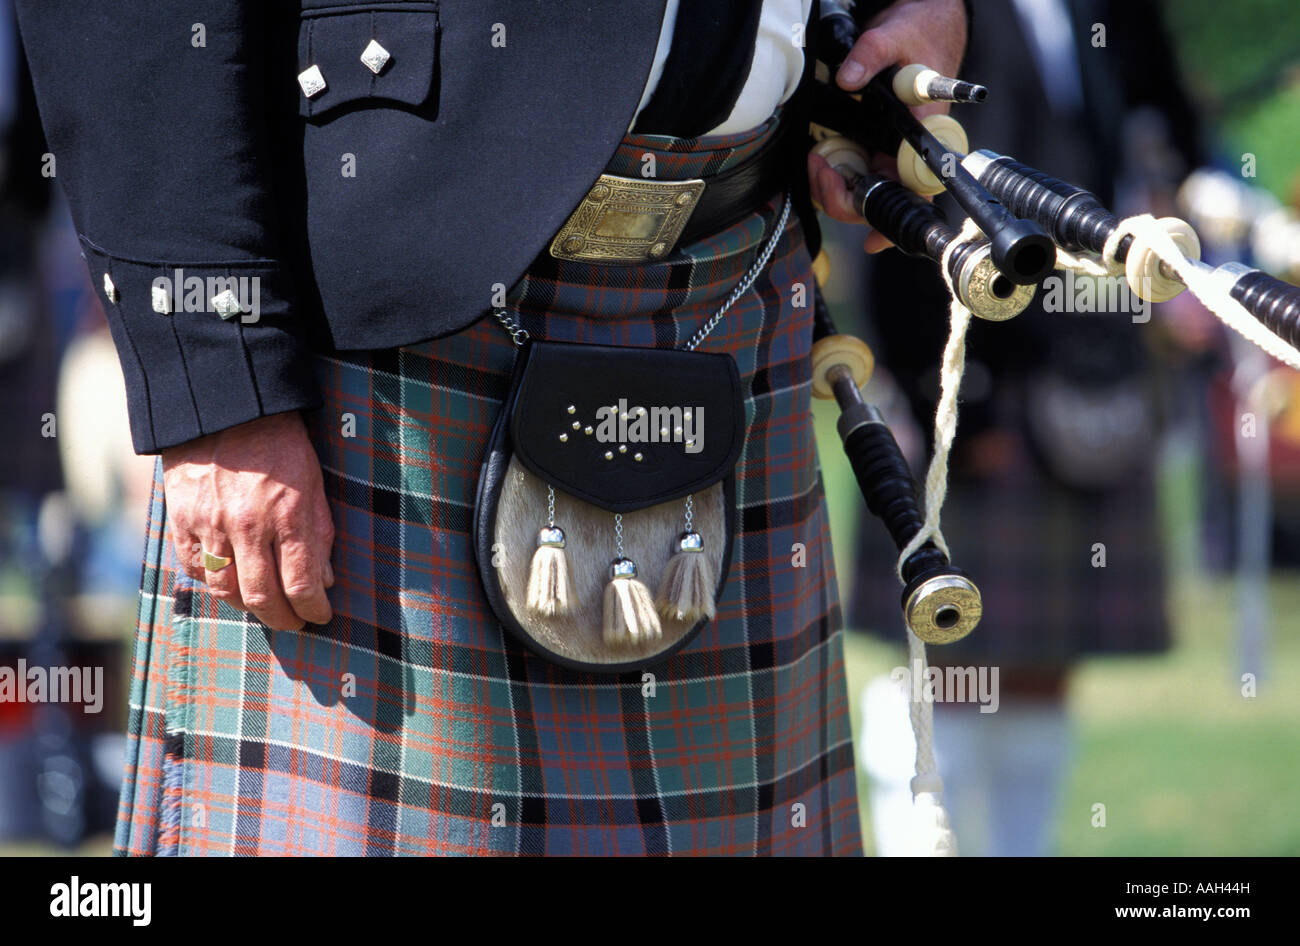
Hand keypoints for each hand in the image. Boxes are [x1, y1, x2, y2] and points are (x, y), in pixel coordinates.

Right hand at [162, 411, 334, 630]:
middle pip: (262, 596)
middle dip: (282, 619)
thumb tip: (323, 580)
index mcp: (287, 515)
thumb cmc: (280, 446)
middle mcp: (247, 525)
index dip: (313, 609)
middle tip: (293, 623)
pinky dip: (212, 583)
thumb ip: (319, 534)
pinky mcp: (181, 520)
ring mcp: (210, 524)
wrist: (228, 410)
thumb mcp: (314, 485)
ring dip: (247, 607)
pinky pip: (194, 569)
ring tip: (263, 606)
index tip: (320, 615)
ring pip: (225, 590)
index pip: (301, 584)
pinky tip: (228, 582)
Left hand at [807, 0, 968, 251]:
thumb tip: (848, 79)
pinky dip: (833, 177)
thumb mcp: (895, 36)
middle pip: (880, 200)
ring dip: (833, 187)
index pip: (918, 190)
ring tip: (815, 161)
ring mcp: (888, 151)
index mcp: (924, 133)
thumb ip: (871, 55)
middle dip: (844, 197)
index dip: (894, 220)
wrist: (919, 24)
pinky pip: (852, 174)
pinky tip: (819, 167)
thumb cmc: (919, 34)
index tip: (872, 238)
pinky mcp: (871, 145)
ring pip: (862, 191)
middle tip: (819, 168)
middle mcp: (907, 151)